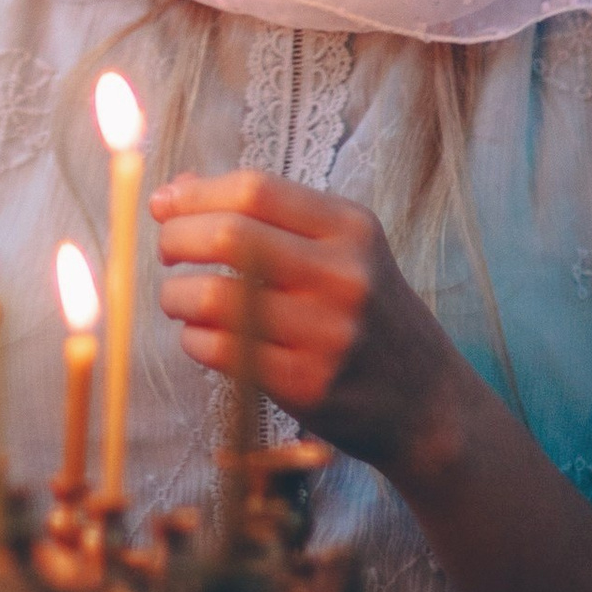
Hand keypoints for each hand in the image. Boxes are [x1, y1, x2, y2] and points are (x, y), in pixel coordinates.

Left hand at [152, 170, 467, 476]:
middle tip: (167, 251)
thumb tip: (174, 190)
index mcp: (350, 228)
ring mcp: (325, 333)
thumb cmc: (367, 312)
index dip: (196, 194)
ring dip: (175, 295)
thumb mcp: (339, 249)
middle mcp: (343, 275)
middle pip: (229, 237)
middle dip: (176, 238)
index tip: (164, 205)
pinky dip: (193, 339)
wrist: (427, 401)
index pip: (255, 189)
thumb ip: (265, 214)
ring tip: (180, 300)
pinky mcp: (306, 386)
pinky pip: (219, 350)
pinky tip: (203, 337)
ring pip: (212, 297)